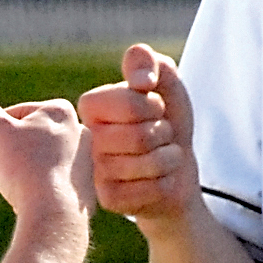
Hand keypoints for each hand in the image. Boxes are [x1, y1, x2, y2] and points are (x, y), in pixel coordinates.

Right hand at [0, 98, 93, 218]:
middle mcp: (80, 132)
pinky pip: (49, 185)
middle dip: (13, 152)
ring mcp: (86, 162)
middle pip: (28, 138)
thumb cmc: (25, 167)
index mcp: (61, 111)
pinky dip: (37, 191)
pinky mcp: (85, 188)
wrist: (52, 213)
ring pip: (38, 161)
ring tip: (21, 186)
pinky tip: (33, 200)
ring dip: (23, 171)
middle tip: (10, 168)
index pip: (13, 114)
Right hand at [77, 45, 197, 227]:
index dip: (154, 106)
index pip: (130, 102)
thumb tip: (142, 80)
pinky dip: (165, 183)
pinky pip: (148, 190)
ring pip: (146, 164)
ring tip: (161, 157)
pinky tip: (156, 181)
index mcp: (91, 105)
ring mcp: (95, 172)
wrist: (175, 168)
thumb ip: (150, 63)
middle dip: (164, 134)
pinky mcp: (108, 199)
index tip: (153, 109)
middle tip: (159, 136)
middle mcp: (87, 139)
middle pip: (140, 136)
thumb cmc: (166, 121)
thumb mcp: (165, 83)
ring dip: (168, 159)